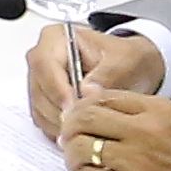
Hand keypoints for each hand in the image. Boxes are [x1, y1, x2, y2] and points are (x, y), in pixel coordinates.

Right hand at [28, 18, 167, 138]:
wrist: (131, 70)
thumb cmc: (126, 59)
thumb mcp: (126, 60)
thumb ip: (108, 73)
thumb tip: (86, 90)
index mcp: (55, 38)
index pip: (44, 64)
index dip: (57, 88)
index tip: (74, 107)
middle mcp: (42, 59)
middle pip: (39, 89)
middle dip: (60, 110)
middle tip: (84, 125)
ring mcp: (40, 82)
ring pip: (39, 108)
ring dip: (60, 123)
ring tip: (86, 130)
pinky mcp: (43, 102)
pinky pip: (44, 120)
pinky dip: (60, 130)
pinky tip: (81, 132)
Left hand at [55, 87, 170, 170]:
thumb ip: (142, 111)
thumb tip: (101, 104)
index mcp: (157, 110)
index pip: (105, 97)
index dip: (83, 105)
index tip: (77, 115)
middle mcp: (142, 130)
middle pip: (85, 118)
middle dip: (70, 127)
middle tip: (68, 137)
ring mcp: (133, 160)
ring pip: (80, 148)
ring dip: (72, 155)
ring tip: (77, 162)